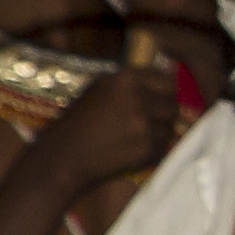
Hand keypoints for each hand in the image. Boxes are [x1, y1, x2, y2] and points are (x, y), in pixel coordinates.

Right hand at [29, 52, 205, 191]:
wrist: (62, 156)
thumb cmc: (78, 122)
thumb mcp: (99, 90)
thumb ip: (132, 85)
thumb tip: (169, 80)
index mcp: (124, 78)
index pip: (166, 79)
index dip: (163, 92)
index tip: (156, 100)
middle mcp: (137, 97)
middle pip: (172, 103)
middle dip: (162, 113)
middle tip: (143, 123)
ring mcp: (143, 123)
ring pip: (170, 126)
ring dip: (158, 133)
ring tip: (130, 137)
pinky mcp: (147, 147)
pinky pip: (163, 147)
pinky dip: (151, 151)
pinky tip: (128, 150)